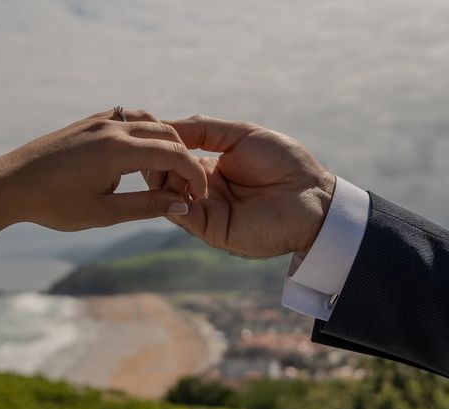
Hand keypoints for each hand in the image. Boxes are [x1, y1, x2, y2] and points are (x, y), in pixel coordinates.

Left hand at [0, 110, 206, 231]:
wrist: (9, 184)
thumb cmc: (53, 204)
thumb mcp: (103, 213)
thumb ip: (147, 207)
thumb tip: (182, 204)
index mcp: (119, 150)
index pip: (174, 155)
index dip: (194, 176)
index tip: (198, 196)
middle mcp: (113, 127)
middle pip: (167, 134)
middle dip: (184, 160)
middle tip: (186, 188)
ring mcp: (100, 120)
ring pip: (150, 122)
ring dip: (166, 144)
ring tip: (167, 173)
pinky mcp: (89, 121)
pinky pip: (130, 118)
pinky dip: (146, 133)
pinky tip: (142, 154)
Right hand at [145, 115, 334, 257]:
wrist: (312, 196)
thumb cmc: (284, 163)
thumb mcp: (240, 134)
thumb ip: (202, 129)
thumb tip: (162, 123)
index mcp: (208, 169)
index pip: (169, 159)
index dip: (158, 145)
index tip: (149, 129)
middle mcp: (202, 191)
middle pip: (161, 177)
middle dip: (157, 161)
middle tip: (162, 151)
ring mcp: (205, 212)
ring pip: (165, 195)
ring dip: (166, 177)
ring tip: (180, 167)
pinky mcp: (210, 230)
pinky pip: (180, 215)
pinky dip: (174, 198)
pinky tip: (187, 184)